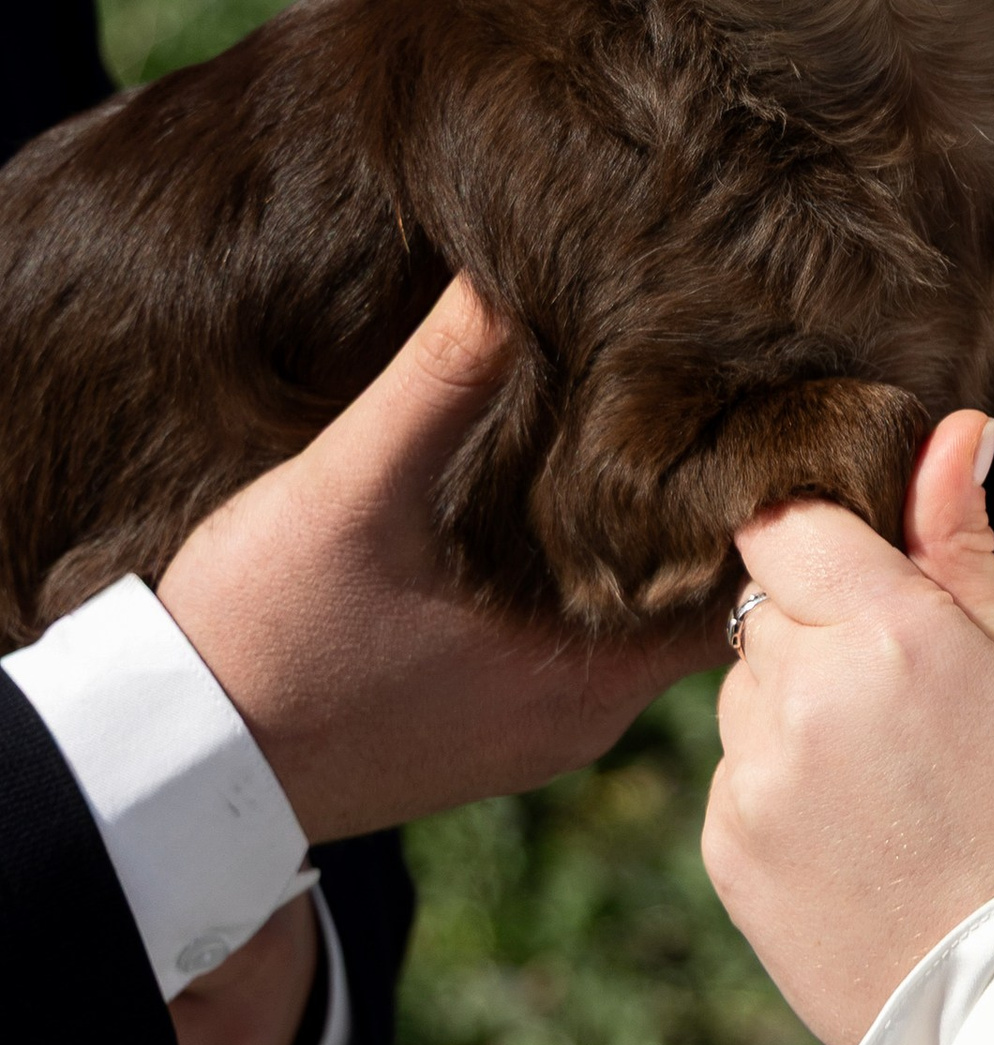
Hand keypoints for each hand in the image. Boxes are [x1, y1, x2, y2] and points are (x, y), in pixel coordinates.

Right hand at [156, 278, 720, 842]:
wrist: (171, 766)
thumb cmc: (260, 633)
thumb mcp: (348, 492)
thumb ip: (437, 385)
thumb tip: (511, 278)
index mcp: (588, 674)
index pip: (746, 590)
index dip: (767, 501)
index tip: (771, 412)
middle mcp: (586, 720)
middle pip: (706, 606)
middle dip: (714, 514)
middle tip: (724, 403)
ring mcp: (539, 737)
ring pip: (640, 633)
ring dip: (647, 553)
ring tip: (654, 444)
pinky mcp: (488, 739)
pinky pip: (580, 657)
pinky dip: (590, 593)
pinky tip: (562, 521)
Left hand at [702, 413, 993, 1044]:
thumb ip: (962, 544)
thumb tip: (951, 430)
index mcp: (884, 631)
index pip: (792, 521)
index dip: (829, 536)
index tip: (868, 570)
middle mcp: (799, 692)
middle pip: (769, 606)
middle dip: (822, 626)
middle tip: (903, 691)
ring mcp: (750, 775)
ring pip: (749, 691)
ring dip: (800, 706)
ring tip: (888, 774)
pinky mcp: (724, 844)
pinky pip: (738, 774)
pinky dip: (783, 786)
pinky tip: (858, 828)